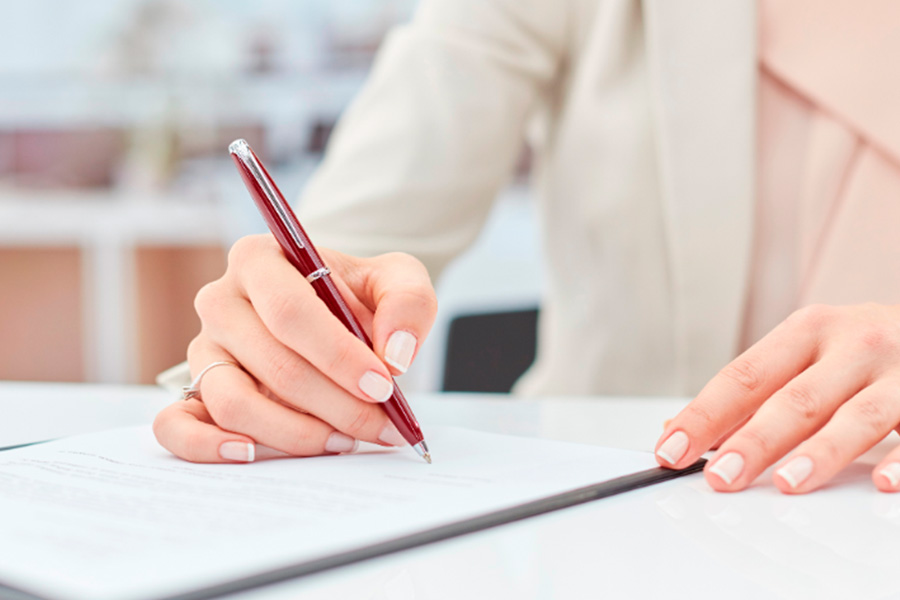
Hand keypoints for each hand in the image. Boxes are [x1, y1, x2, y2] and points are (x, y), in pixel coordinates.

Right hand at [153, 234, 436, 462]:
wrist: (332, 312)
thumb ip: (407, 303)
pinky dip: (207, 447)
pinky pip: (175, 425)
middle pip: (273, 364)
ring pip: (234, 402)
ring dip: (295, 433)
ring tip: (343, 441)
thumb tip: (394, 355)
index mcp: (259, 259)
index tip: (381, 386)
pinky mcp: (193, 391)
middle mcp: (220, 301)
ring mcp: (203, 349)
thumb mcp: (396, 278)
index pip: (291, 312)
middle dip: (336, 403)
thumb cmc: (358, 294)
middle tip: (379, 426)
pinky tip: (253, 454)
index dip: (338, 356)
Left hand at [655, 303, 899, 492]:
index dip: (705, 414)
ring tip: (788, 482)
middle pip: (795, 399)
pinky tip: (881, 482)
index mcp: (807, 331)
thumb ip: (749, 395)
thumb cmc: (860, 349)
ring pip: (857, 416)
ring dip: (820, 452)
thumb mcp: (805, 355)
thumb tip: (679, 429)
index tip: (671, 448)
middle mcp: (853, 345)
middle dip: (754, 440)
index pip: (744, 376)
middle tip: (722, 477)